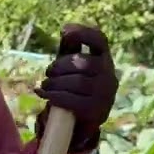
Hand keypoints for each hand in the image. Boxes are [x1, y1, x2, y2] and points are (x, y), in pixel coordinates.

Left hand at [34, 23, 118, 152]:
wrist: (81, 123)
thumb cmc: (75, 89)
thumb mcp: (73, 68)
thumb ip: (70, 50)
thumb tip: (65, 30)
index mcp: (104, 60)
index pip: (99, 40)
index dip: (83, 33)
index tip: (64, 31)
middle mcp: (109, 75)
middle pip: (82, 62)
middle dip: (59, 67)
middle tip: (48, 73)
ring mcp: (105, 94)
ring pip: (76, 82)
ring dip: (54, 83)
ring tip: (44, 85)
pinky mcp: (96, 111)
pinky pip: (71, 99)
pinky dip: (53, 95)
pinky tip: (43, 94)